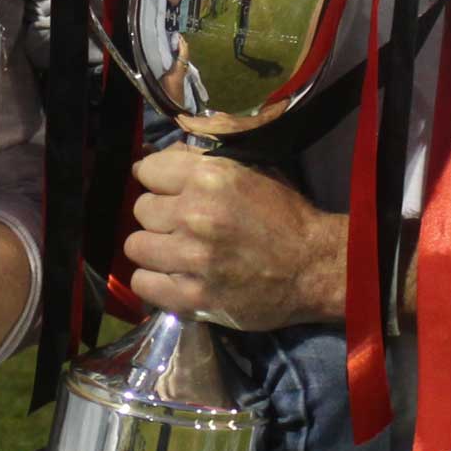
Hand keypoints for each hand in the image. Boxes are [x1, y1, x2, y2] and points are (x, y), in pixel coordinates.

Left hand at [124, 142, 345, 330]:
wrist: (314, 267)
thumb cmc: (283, 214)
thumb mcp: (249, 167)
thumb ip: (201, 156)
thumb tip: (156, 153)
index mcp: (209, 176)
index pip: (147, 170)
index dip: (157, 180)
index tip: (167, 190)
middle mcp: (196, 214)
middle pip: (141, 209)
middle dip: (158, 215)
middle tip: (180, 224)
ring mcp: (193, 259)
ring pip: (136, 246)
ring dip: (154, 248)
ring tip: (176, 251)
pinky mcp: (194, 297)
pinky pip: (143, 284)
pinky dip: (153, 281)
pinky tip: (172, 276)